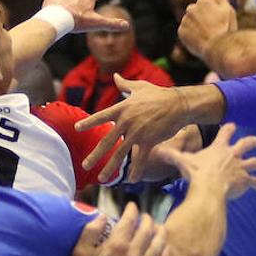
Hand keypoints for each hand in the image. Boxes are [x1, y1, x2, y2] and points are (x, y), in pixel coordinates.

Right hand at [66, 203, 167, 255]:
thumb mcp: (79, 251)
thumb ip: (90, 231)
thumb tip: (102, 216)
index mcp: (116, 244)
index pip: (129, 220)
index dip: (132, 210)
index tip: (131, 206)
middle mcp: (132, 254)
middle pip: (146, 230)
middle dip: (147, 219)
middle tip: (145, 216)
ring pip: (157, 246)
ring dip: (160, 234)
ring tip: (160, 228)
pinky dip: (164, 254)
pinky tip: (165, 248)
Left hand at [76, 75, 193, 182]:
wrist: (179, 104)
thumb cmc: (159, 95)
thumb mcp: (140, 87)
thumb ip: (125, 85)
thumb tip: (116, 76)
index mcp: (122, 108)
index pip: (101, 116)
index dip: (89, 122)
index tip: (77, 128)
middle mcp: (127, 121)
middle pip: (107, 141)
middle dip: (95, 155)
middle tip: (85, 165)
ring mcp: (138, 132)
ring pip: (121, 153)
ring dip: (110, 168)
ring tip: (102, 179)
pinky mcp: (150, 141)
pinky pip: (141, 158)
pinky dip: (137, 170)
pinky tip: (131, 180)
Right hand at [155, 122, 255, 199]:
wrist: (209, 186)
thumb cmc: (196, 173)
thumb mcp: (182, 162)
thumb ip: (172, 156)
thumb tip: (156, 151)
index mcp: (219, 148)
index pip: (225, 133)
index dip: (228, 129)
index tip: (232, 125)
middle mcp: (233, 154)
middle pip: (245, 144)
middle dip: (250, 142)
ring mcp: (241, 167)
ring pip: (255, 162)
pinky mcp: (245, 179)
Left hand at [178, 0, 237, 61]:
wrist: (217, 47)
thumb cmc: (225, 28)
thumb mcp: (228, 10)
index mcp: (203, 0)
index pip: (205, 3)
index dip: (211, 11)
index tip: (216, 19)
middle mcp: (192, 8)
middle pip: (196, 11)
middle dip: (201, 16)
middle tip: (210, 27)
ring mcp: (185, 20)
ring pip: (190, 21)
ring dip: (195, 25)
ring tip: (205, 34)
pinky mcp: (181, 31)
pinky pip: (185, 31)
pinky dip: (190, 35)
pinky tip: (199, 39)